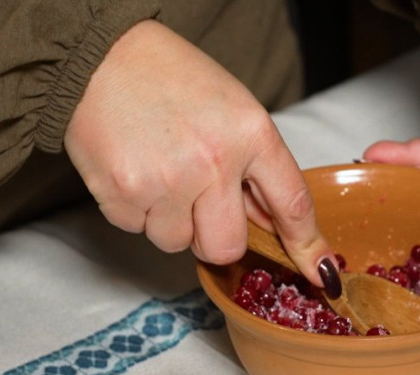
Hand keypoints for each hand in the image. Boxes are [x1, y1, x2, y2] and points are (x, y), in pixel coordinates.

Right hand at [64, 20, 338, 290]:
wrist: (99, 58)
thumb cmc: (172, 79)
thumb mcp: (236, 109)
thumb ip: (258, 167)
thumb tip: (272, 223)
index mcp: (251, 134)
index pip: (292, 205)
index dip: (307, 245)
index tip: (319, 272)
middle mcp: (213, 163)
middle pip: (227, 247)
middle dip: (215, 237)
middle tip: (200, 204)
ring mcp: (166, 182)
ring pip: (178, 243)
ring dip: (172, 221)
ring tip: (161, 173)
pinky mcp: (122, 194)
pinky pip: (138, 230)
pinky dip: (138, 210)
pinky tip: (136, 171)